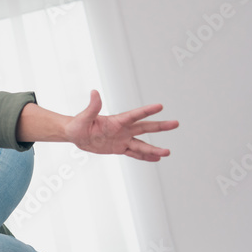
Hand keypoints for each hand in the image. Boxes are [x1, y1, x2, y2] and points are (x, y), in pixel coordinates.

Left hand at [64, 91, 178, 161]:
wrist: (76, 135)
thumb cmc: (78, 124)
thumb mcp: (84, 117)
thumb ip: (92, 106)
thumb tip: (94, 92)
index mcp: (116, 121)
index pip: (134, 115)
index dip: (147, 111)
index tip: (160, 106)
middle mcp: (123, 129)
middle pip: (145, 127)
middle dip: (160, 126)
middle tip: (175, 123)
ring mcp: (123, 139)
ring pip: (142, 144)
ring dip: (154, 149)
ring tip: (167, 152)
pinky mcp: (119, 148)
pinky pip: (134, 153)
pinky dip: (145, 157)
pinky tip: (155, 158)